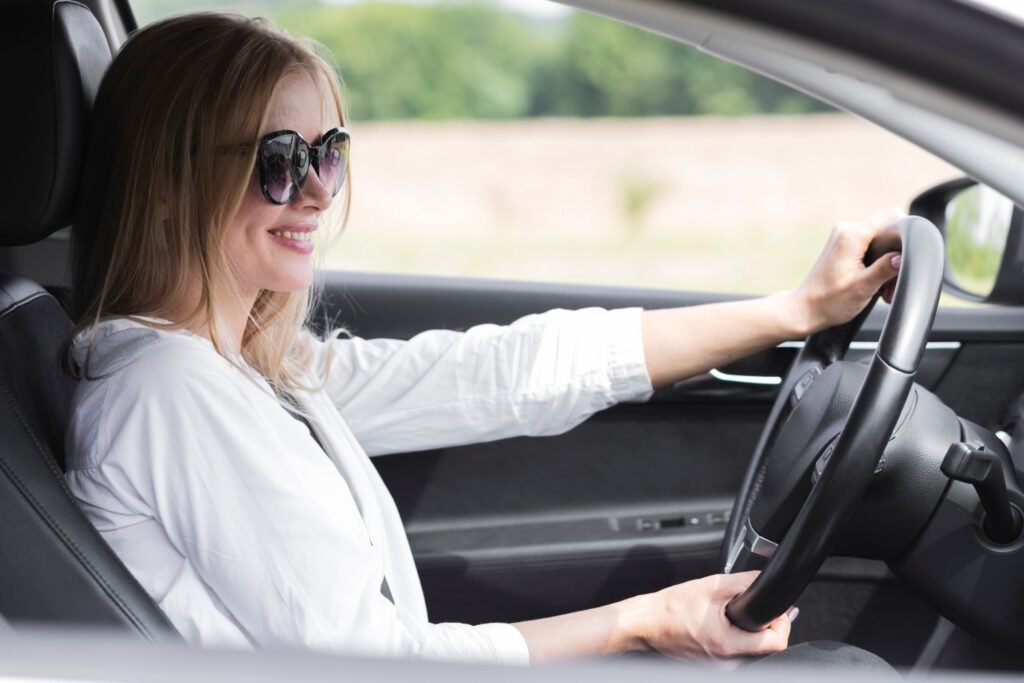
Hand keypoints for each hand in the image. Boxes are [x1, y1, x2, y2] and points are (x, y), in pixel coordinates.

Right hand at [629, 571, 792, 659]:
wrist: (646, 623)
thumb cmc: (671, 608)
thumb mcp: (712, 585)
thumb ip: (745, 583)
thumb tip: (767, 583)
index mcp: (728, 645)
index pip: (777, 642)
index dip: (782, 622)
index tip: (776, 610)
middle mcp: (727, 663)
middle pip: (766, 647)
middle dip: (764, 624)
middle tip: (747, 607)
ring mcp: (720, 668)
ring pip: (751, 650)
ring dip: (748, 631)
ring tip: (728, 615)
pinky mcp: (713, 666)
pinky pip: (736, 653)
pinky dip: (734, 637)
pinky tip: (718, 624)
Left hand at [792, 209, 903, 334]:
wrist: (805, 310)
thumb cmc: (829, 302)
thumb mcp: (863, 288)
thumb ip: (885, 269)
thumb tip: (902, 257)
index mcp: (852, 235)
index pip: (892, 216)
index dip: (905, 233)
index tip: (907, 255)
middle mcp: (846, 230)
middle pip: (887, 231)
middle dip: (896, 256)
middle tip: (892, 284)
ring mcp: (843, 237)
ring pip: (880, 242)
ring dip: (887, 264)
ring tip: (884, 289)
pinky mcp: (843, 246)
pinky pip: (870, 248)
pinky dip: (876, 264)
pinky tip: (876, 283)